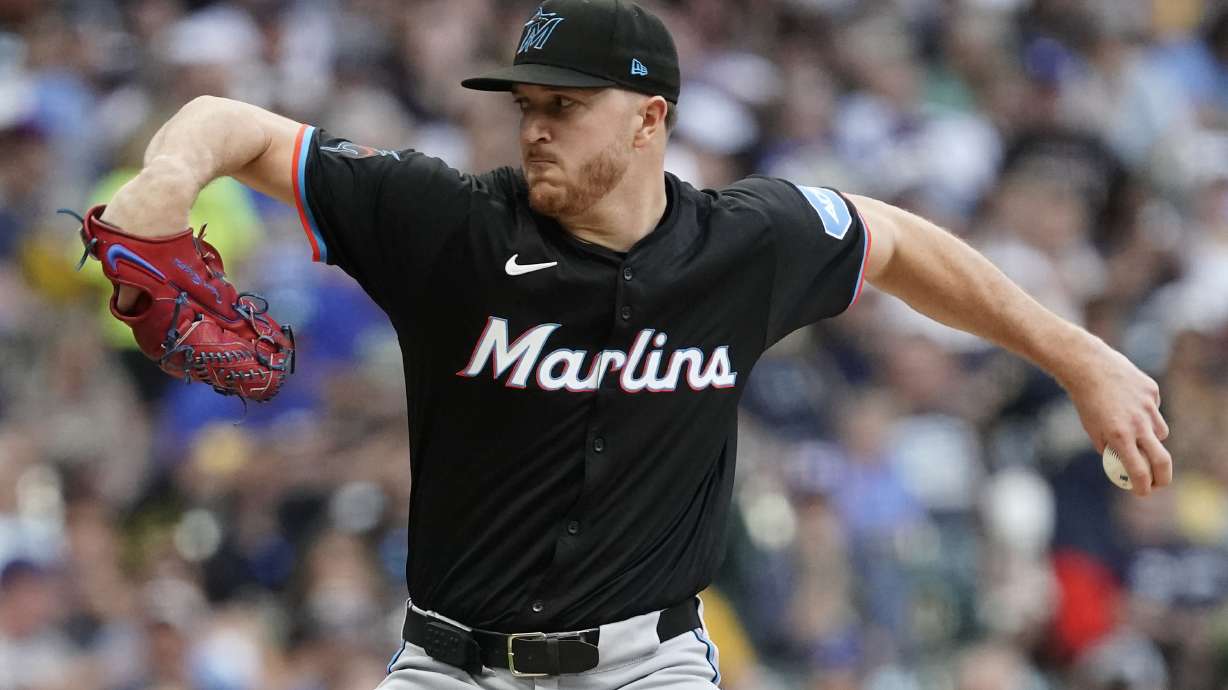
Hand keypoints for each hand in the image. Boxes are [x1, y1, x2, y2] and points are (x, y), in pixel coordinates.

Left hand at [1062, 342, 1171, 496]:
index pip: (1139, 471)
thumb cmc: (1086, 401)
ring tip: (1133, 426)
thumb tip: (1124, 465)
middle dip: (1163, 477)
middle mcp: (1137, 423)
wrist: (1088, 367)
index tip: (1142, 492)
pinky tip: (1129, 401)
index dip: (1142, 486)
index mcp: (1119, 436)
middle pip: (1162, 460)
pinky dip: (1146, 412)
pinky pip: (1155, 410)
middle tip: (1159, 482)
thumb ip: (1108, 448)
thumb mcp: (1092, 430)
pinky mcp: (1152, 391)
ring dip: (1152, 438)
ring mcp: (1148, 407)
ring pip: (1161, 433)